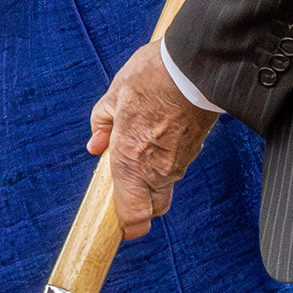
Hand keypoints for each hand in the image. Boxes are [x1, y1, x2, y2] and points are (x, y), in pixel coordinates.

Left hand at [87, 43, 220, 240]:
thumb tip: (96, 145)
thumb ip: (102, 125)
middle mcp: (158, 170)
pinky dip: (165, 160)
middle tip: (123, 181)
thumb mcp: (114, 96)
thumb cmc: (152, 78)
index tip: (117, 225)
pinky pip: (176, 166)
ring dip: (151, 177)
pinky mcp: (196, 149)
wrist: (196, 65)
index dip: (126, 227)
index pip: (134, 217)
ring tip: (138, 145)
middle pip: (153, 208)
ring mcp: (180, 162)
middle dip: (139, 203)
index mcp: (131, 161)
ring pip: (165, 186)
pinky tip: (157, 134)